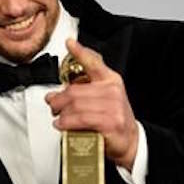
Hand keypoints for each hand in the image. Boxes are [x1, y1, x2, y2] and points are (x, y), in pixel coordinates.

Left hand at [45, 39, 138, 169]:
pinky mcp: (109, 122)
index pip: (94, 62)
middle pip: (75, 91)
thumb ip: (81, 93)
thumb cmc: (113, 119)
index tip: (69, 43)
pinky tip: (62, 125)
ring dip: (61, 114)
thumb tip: (53, 95)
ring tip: (58, 118)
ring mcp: (112, 107)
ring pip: (75, 106)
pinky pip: (81, 119)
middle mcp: (112, 91)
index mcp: (111, 80)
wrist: (131, 141)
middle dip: (58, 100)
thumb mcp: (103, 99)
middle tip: (52, 105)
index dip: (80, 52)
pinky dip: (67, 123)